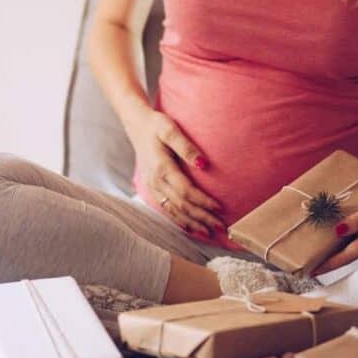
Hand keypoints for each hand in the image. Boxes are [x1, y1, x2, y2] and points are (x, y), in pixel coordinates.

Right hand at [125, 107, 224, 235]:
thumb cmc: (156, 125)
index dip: (203, 202)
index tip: (219, 208)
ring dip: (191, 223)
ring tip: (208, 232)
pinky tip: (190, 226)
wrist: (137, 125)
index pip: (185, 191)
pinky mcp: (152, 188)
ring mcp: (152, 187)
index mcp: (161, 168)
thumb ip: (186, 147)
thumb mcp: (170, 129)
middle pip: (181, 206)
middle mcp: (155, 181)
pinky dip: (179, 219)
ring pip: (173, 211)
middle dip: (201, 217)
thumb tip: (203, 164)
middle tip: (221, 226)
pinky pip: (166, 208)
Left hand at [312, 187, 357, 274]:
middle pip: (347, 255)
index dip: (328, 265)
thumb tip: (339, 230)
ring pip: (353, 250)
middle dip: (328, 259)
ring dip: (337, 249)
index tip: (311, 272)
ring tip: (315, 246)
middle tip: (305, 261)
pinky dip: (348, 243)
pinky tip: (337, 236)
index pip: (347, 256)